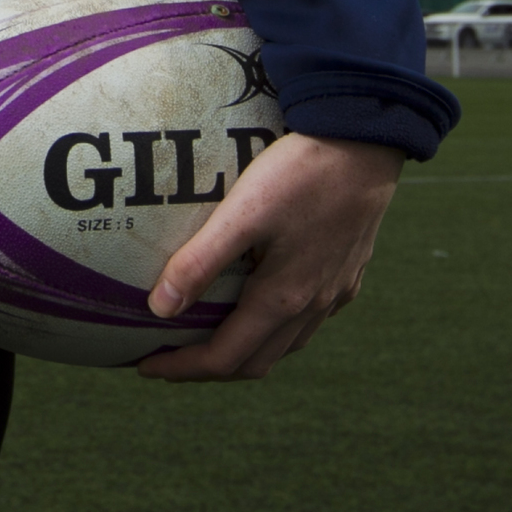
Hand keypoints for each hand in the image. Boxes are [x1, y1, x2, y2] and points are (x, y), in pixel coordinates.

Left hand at [135, 132, 402, 381]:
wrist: (366, 143)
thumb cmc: (301, 173)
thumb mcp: (243, 213)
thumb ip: (201, 261)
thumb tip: (159, 308)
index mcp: (282, 298)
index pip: (224, 357)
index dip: (182, 368)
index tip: (146, 366)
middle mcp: (312, 306)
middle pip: (256, 362)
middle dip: (210, 367)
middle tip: (170, 357)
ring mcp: (335, 292)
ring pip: (287, 345)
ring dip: (246, 351)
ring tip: (211, 336)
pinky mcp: (349, 272)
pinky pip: (311, 320)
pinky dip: (279, 328)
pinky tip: (266, 305)